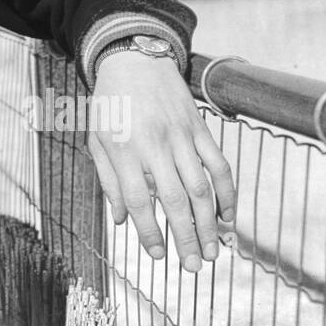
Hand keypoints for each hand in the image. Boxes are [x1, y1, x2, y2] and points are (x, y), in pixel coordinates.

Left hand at [86, 51, 236, 270]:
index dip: (149, 231)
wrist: (133, 58)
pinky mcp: (200, 128)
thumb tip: (120, 220)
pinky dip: (227, 193)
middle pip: (174, 200)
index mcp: (123, 149)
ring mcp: (180, 136)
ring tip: (213, 251)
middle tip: (194, 266)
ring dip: (209, 224)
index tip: (157, 255)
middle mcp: (153, 144)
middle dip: (185, 237)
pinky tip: (229, 217)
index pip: (139, 200)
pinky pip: (219, 164)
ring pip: (201, 187)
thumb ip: (108, 180)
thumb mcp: (96, 139)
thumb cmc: (110, 103)